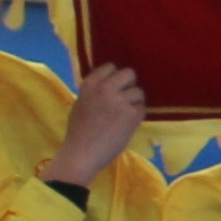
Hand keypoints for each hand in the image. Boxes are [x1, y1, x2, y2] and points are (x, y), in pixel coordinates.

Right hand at [43, 65, 150, 187]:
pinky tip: (127, 125)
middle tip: (124, 99)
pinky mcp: (132, 114)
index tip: (113, 88)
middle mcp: (106, 88)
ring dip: (134, 102)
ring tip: (125, 116)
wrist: (82, 154)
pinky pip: (142, 108)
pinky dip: (137, 116)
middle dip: (129, 85)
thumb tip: (110, 86)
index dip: (114, 77)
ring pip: (139, 92)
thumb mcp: (80, 104)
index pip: (110, 67)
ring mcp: (120, 100)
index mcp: (90, 84)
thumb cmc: (78, 133)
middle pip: (129, 73)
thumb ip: (95, 92)